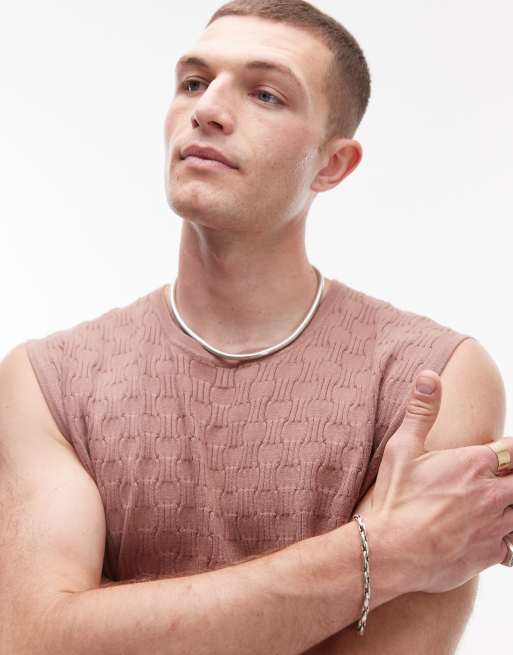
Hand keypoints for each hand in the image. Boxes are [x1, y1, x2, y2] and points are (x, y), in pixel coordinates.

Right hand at [367, 369, 512, 593]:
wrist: (391, 552)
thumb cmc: (395, 499)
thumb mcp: (402, 448)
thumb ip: (421, 410)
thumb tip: (430, 375)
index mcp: (474, 464)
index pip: (512, 449)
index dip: (507, 450)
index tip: (501, 452)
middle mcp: (492, 493)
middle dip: (510, 476)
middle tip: (497, 478)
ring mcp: (495, 526)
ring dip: (508, 506)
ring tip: (491, 505)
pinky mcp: (491, 554)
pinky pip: (512, 545)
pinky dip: (503, 539)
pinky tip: (486, 536)